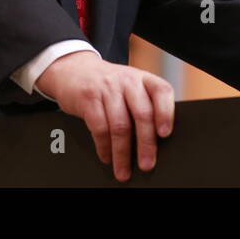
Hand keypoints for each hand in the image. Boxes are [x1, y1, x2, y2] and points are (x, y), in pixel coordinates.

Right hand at [36, 51, 174, 181]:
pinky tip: (107, 156)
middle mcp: (128, 80)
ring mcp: (107, 88)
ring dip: (122, 153)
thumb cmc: (109, 85)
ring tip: (123, 170)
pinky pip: (99, 128)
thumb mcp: (130, 86)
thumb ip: (144, 105)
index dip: (166, 113)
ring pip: (120, 125)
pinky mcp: (88, 98)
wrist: (74, 69)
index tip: (165, 134)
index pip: (162, 91)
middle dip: (146, 144)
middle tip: (147, 164)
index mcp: (143, 78)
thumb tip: (156, 142)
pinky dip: (104, 147)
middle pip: (142, 113)